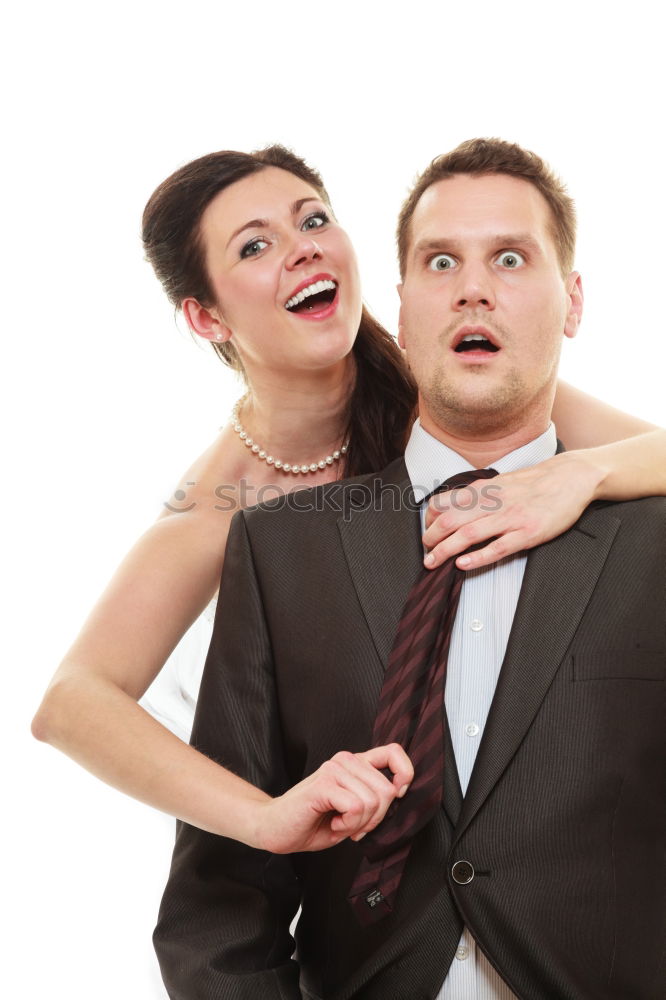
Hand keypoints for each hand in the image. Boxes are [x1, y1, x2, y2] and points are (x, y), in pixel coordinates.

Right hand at [255, 743, 412, 853]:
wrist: (275, 828)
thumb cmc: (313, 821)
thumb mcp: (352, 811)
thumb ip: (373, 799)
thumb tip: (399, 793)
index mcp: (354, 763)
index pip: (393, 752)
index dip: (404, 774)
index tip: (395, 797)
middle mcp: (345, 760)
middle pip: (387, 790)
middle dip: (375, 818)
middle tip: (353, 825)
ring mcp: (333, 769)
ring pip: (372, 801)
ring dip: (358, 824)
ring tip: (338, 822)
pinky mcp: (323, 784)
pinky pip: (356, 808)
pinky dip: (347, 825)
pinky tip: (332, 823)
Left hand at [422, 451, 604, 571]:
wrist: (571, 477)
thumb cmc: (535, 482)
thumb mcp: (500, 482)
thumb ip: (478, 495)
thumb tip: (453, 506)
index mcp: (484, 489)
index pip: (443, 503)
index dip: (428, 520)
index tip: (426, 531)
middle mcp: (492, 502)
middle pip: (449, 520)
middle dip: (430, 538)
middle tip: (425, 552)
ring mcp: (510, 518)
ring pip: (468, 534)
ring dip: (445, 550)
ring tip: (432, 562)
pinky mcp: (527, 533)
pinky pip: (497, 548)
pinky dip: (477, 557)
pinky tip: (462, 565)